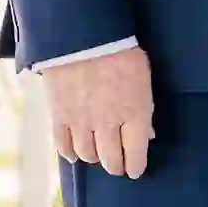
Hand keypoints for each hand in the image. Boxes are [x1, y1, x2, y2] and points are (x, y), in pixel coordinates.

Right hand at [42, 45, 155, 178]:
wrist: (83, 36)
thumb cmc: (120, 51)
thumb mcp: (143, 78)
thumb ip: (145, 109)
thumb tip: (147, 133)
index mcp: (134, 113)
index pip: (136, 153)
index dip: (136, 166)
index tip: (135, 170)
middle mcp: (108, 123)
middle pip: (111, 159)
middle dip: (116, 166)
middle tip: (118, 166)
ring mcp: (82, 121)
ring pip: (88, 154)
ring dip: (95, 158)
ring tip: (99, 155)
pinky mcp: (59, 116)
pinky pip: (63, 145)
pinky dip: (70, 153)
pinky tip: (75, 154)